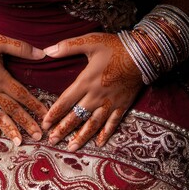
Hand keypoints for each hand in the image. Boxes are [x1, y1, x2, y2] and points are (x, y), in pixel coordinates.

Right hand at [0, 33, 47, 145]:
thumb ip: (20, 48)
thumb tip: (42, 54)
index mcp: (1, 79)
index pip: (23, 96)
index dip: (36, 106)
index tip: (47, 116)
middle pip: (13, 111)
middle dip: (26, 124)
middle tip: (38, 136)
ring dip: (10, 130)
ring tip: (19, 142)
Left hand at [42, 32, 142, 150]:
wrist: (143, 54)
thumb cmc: (115, 47)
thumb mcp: (90, 41)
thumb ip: (68, 46)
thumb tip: (47, 50)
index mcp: (86, 81)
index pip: (65, 101)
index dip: (54, 113)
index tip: (44, 124)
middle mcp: (96, 96)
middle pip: (76, 117)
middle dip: (63, 130)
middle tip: (52, 140)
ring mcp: (109, 103)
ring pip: (92, 124)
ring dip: (81, 137)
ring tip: (71, 148)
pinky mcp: (122, 105)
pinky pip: (112, 123)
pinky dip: (106, 134)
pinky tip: (99, 143)